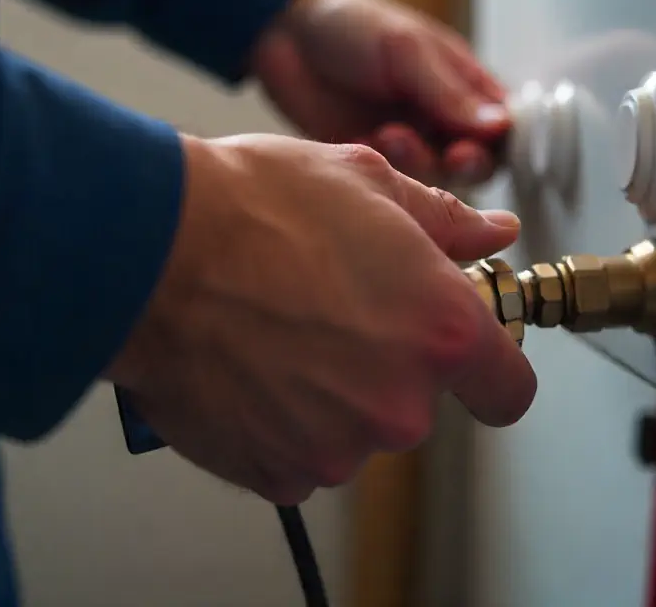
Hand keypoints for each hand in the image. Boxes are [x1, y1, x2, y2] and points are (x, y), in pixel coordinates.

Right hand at [106, 134, 536, 503]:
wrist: (147, 251)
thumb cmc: (253, 207)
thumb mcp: (366, 184)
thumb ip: (445, 222)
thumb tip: (491, 234)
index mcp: (441, 331)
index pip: (508, 389)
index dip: (491, 370)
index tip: (469, 356)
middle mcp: (401, 402)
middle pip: (421, 404)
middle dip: (389, 365)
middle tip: (335, 311)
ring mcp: (338, 446)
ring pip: (356, 429)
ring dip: (333, 394)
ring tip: (282, 331)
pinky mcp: (278, 472)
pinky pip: (300, 456)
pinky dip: (282, 424)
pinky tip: (252, 368)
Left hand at [251, 0, 508, 186]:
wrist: (284, 35)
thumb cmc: (354, 27)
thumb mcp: (408, 50)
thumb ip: (449, 93)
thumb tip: (501, 126)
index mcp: (464, 84)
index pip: (506, 122)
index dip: (510, 139)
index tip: (496, 143)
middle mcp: (443, 118)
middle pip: (480, 160)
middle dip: (471, 161)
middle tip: (455, 154)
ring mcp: (411, 141)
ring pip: (439, 175)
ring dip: (423, 160)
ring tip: (393, 134)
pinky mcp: (375, 160)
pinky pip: (397, 181)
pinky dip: (391, 166)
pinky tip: (372, 139)